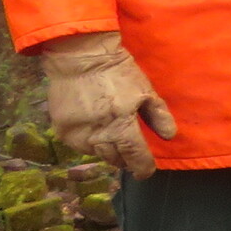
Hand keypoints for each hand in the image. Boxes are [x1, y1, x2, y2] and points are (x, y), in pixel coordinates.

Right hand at [42, 31, 177, 177]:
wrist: (80, 58)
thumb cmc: (118, 73)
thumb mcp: (146, 91)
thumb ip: (159, 116)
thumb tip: (169, 137)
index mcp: (120, 125)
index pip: (134, 156)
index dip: (143, 167)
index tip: (146, 172)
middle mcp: (97, 135)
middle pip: (114, 158)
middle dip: (126, 159)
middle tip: (132, 155)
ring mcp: (76, 134)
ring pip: (96, 154)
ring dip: (108, 151)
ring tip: (114, 142)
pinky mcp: (61, 130)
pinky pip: (79, 145)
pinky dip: (90, 143)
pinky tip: (96, 133)